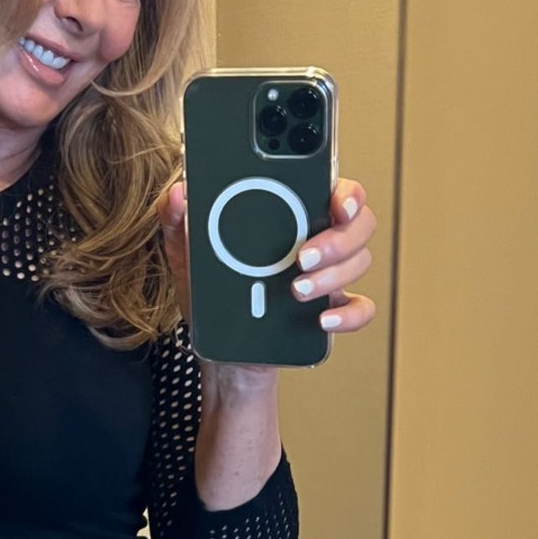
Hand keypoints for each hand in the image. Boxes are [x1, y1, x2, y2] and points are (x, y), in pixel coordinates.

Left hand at [155, 174, 377, 373]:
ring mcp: (329, 277)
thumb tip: (177, 195)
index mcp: (292, 215)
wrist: (219, 350)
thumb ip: (179, 220)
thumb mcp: (187, 254)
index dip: (347, 192)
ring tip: (295, 289)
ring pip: (360, 263)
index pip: (333, 189)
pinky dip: (348, 314)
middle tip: (301, 257)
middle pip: (359, 225)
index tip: (338, 203)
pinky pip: (360, 309)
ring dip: (332, 276)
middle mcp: (319, 240)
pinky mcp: (331, 311)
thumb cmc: (211, 294)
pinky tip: (322, 319)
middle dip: (337, 240)